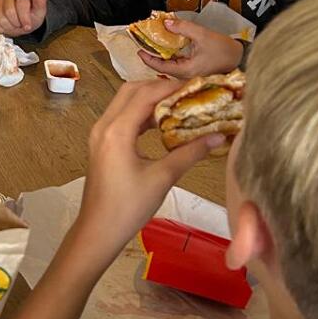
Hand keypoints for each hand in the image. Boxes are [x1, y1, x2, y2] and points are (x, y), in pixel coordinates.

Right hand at [0, 0, 48, 36]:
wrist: (25, 19)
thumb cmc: (31, 14)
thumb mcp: (39, 10)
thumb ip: (41, 1)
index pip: (20, 5)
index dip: (25, 18)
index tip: (28, 25)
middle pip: (9, 12)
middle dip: (17, 23)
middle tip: (21, 24)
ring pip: (0, 19)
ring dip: (9, 26)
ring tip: (15, 24)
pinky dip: (1, 28)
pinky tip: (8, 25)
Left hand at [72, 80, 223, 267]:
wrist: (98, 230)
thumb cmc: (128, 207)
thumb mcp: (163, 178)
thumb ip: (190, 153)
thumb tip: (218, 136)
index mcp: (117, 131)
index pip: (145, 95)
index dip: (172, 87)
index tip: (197, 88)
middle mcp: (104, 126)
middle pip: (131, 91)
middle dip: (159, 88)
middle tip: (187, 94)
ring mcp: (99, 134)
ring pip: (124, 102)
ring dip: (149, 99)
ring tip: (178, 105)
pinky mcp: (101, 143)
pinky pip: (121, 117)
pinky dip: (140, 113)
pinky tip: (161, 123)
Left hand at [137, 17, 243, 78]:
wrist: (240, 59)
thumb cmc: (223, 50)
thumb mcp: (203, 35)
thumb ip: (184, 28)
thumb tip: (165, 23)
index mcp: (185, 71)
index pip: (160, 66)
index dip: (147, 58)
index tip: (139, 49)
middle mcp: (185, 76)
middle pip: (163, 68)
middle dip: (152, 56)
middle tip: (144, 44)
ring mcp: (189, 75)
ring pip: (169, 67)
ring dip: (161, 56)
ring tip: (154, 44)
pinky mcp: (193, 72)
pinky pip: (177, 66)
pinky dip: (170, 57)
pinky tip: (168, 49)